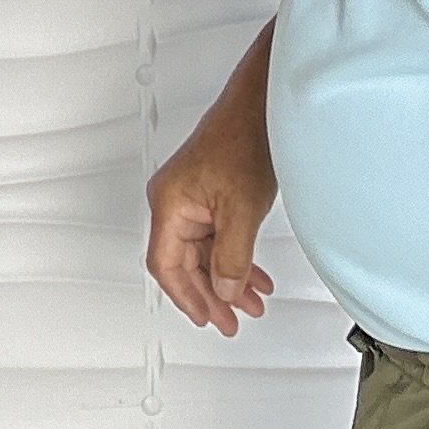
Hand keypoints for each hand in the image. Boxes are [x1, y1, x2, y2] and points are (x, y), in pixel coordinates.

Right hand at [144, 109, 278, 337]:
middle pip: (185, 262)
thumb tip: (224, 290)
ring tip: (249, 303)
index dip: (186, 297)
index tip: (206, 318)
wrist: (261, 107)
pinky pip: (217, 236)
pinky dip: (235, 258)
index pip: (166, 265)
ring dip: (227, 279)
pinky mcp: (210, 192)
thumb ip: (231, 257)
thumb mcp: (240, 211)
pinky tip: (253, 274)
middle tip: (230, 321)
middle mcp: (174, 201)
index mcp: (169, 204)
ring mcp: (192, 197)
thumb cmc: (243, 140)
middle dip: (211, 294)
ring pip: (204, 251)